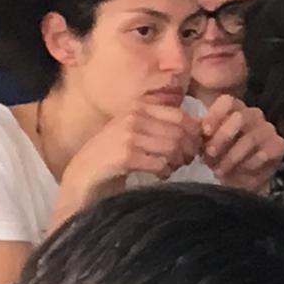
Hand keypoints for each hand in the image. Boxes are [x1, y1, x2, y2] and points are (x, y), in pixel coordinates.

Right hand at [60, 93, 201, 201]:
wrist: (83, 175)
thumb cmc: (113, 155)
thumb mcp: (137, 132)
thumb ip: (162, 125)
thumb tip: (200, 127)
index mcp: (138, 107)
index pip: (181, 115)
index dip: (194, 134)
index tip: (194, 148)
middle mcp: (133, 116)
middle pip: (179, 132)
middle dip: (189, 150)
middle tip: (184, 162)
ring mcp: (128, 135)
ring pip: (173, 147)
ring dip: (177, 162)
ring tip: (170, 169)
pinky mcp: (126, 156)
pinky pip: (161, 163)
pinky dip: (165, 172)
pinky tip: (159, 175)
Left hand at [199, 95, 283, 192]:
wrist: (241, 179)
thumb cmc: (222, 156)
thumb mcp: (208, 144)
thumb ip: (202, 135)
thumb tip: (192, 131)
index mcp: (234, 109)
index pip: (227, 102)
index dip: (215, 115)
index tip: (204, 133)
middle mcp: (253, 115)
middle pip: (239, 118)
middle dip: (222, 138)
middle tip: (210, 156)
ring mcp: (267, 129)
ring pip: (250, 138)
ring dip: (232, 157)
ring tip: (219, 171)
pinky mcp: (278, 145)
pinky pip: (263, 153)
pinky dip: (248, 164)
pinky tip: (239, 172)